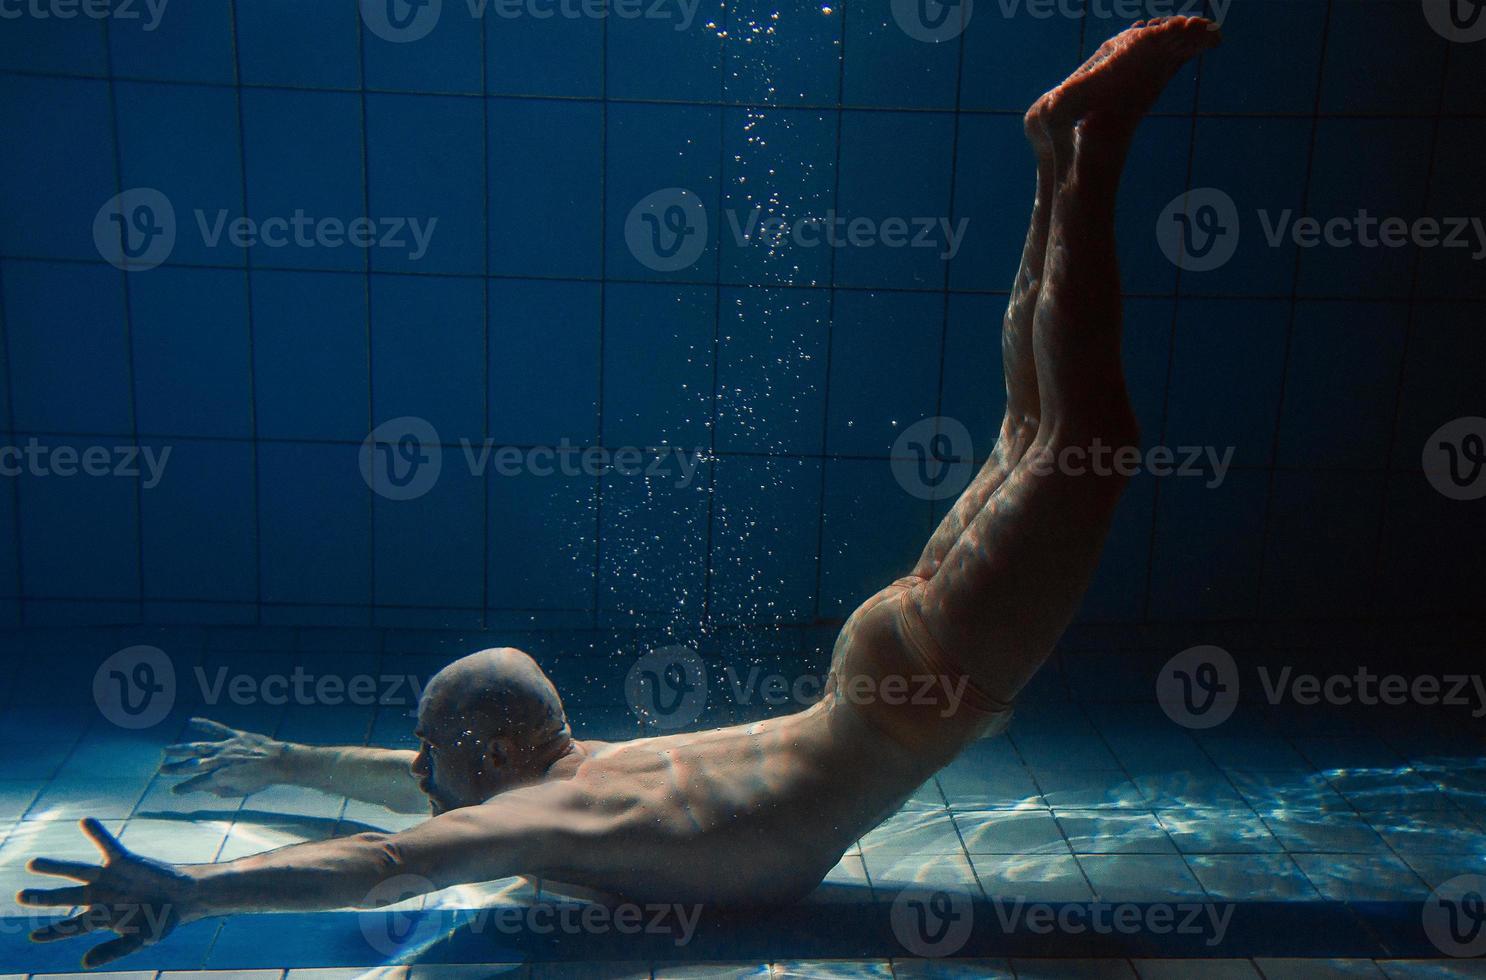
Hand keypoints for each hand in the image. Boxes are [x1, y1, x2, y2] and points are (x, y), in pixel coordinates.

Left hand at [20, 818, 199, 967]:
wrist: (182, 898)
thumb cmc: (160, 922)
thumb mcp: (139, 941)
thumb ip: (113, 951)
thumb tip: (84, 963)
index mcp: (100, 919)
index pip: (71, 927)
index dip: (53, 932)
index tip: (33, 935)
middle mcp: (99, 897)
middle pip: (65, 897)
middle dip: (43, 897)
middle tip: (21, 896)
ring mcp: (109, 877)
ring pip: (77, 871)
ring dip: (56, 866)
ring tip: (32, 864)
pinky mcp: (124, 860)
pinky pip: (109, 845)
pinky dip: (97, 834)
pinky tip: (85, 821)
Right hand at [161, 717, 289, 796]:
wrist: (279, 762)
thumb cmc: (262, 779)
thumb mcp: (241, 791)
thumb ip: (223, 791)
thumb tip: (209, 790)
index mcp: (221, 777)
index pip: (196, 784)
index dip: (184, 788)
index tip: (174, 790)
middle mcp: (220, 761)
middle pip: (192, 766)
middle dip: (175, 769)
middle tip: (161, 770)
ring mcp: (226, 747)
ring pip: (198, 747)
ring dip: (181, 749)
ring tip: (166, 750)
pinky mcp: (234, 736)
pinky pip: (217, 728)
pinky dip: (204, 724)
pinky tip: (192, 720)